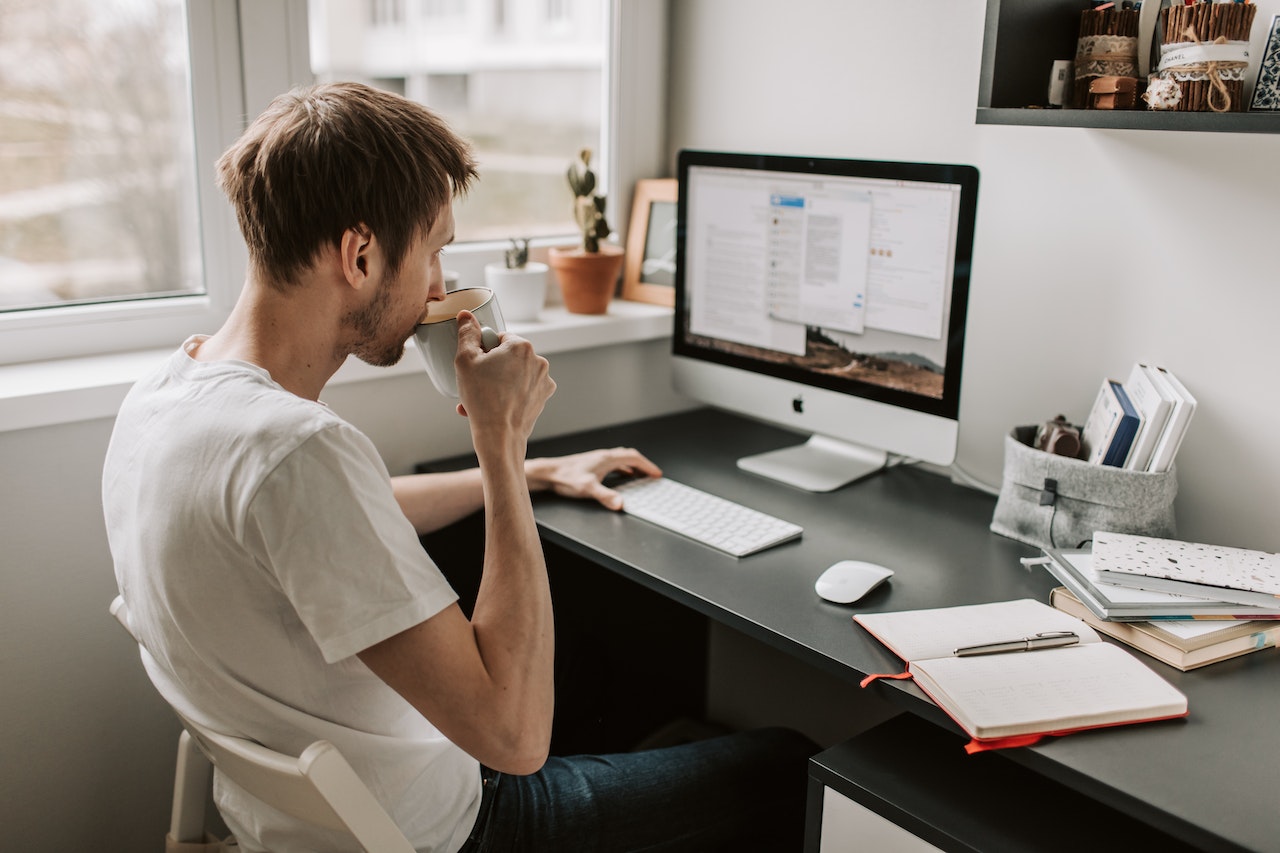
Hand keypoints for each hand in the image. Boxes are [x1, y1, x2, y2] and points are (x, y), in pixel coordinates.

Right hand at [454, 311, 554, 444]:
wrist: (499, 436)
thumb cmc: (482, 398)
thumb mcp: (465, 360)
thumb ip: (467, 334)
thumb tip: (466, 316)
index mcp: (521, 346)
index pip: (497, 338)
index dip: (483, 352)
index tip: (476, 366)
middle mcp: (538, 360)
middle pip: (507, 357)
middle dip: (490, 369)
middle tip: (475, 384)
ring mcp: (543, 380)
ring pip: (513, 374)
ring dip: (496, 383)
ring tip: (480, 400)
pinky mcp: (543, 397)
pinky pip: (522, 389)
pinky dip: (508, 395)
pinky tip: (494, 407)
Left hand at [528, 447, 661, 510]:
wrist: (549, 473)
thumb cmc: (566, 478)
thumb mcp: (588, 489)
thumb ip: (606, 496)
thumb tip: (621, 504)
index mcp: (607, 459)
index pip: (634, 458)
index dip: (648, 466)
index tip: (657, 474)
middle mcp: (604, 456)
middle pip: (630, 456)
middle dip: (643, 465)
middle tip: (652, 474)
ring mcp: (598, 459)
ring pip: (621, 459)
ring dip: (633, 466)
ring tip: (641, 476)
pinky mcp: (592, 464)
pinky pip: (613, 464)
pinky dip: (623, 469)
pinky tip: (621, 476)